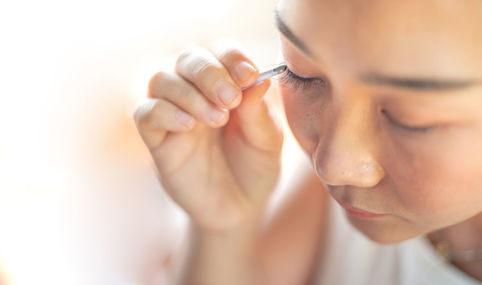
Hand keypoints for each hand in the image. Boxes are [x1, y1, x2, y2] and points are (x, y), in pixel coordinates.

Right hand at [134, 40, 282, 232]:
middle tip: (230, 98)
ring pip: (162, 80)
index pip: (220, 51)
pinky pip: (146, 114)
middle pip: (188, 58)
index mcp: (227, 85)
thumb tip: (260, 81)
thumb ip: (260, 114)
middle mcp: (197, 93)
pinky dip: (164, 112)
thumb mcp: (268, 143)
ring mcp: (174, 115)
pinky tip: (189, 127)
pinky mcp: (158, 140)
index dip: (231, 56)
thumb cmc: (256, 169)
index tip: (248, 75)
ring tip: (217, 119)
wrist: (239, 209)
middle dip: (209, 72)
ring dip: (189, 93)